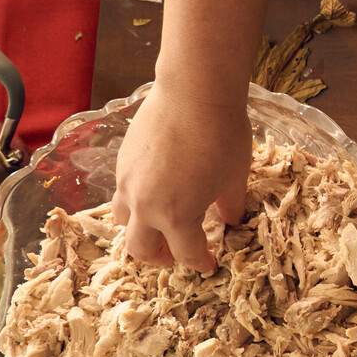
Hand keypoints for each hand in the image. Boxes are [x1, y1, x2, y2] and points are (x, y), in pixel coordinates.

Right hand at [113, 80, 250, 271]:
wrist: (193, 92)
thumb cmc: (223, 136)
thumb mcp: (235, 177)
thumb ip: (230, 206)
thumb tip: (230, 220)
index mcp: (176, 217)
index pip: (186, 254)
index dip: (200, 263)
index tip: (210, 264)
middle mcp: (144, 205)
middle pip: (140, 249)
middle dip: (159, 258)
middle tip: (176, 254)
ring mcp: (127, 182)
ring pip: (122, 221)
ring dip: (140, 231)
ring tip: (159, 224)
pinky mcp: (121, 162)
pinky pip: (122, 192)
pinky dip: (135, 202)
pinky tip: (155, 189)